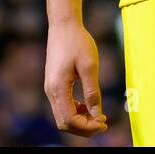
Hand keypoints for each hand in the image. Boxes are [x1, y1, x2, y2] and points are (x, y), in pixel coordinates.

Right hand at [44, 19, 108, 136]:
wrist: (64, 25)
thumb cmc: (78, 42)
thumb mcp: (89, 66)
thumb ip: (93, 92)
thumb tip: (97, 115)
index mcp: (58, 88)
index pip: (69, 120)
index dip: (87, 126)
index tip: (104, 123)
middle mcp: (50, 91)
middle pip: (64, 123)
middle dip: (83, 128)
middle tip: (103, 123)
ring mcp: (50, 88)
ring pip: (62, 116)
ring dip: (80, 121)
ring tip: (98, 116)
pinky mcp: (53, 84)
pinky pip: (63, 106)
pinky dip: (75, 111)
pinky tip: (89, 106)